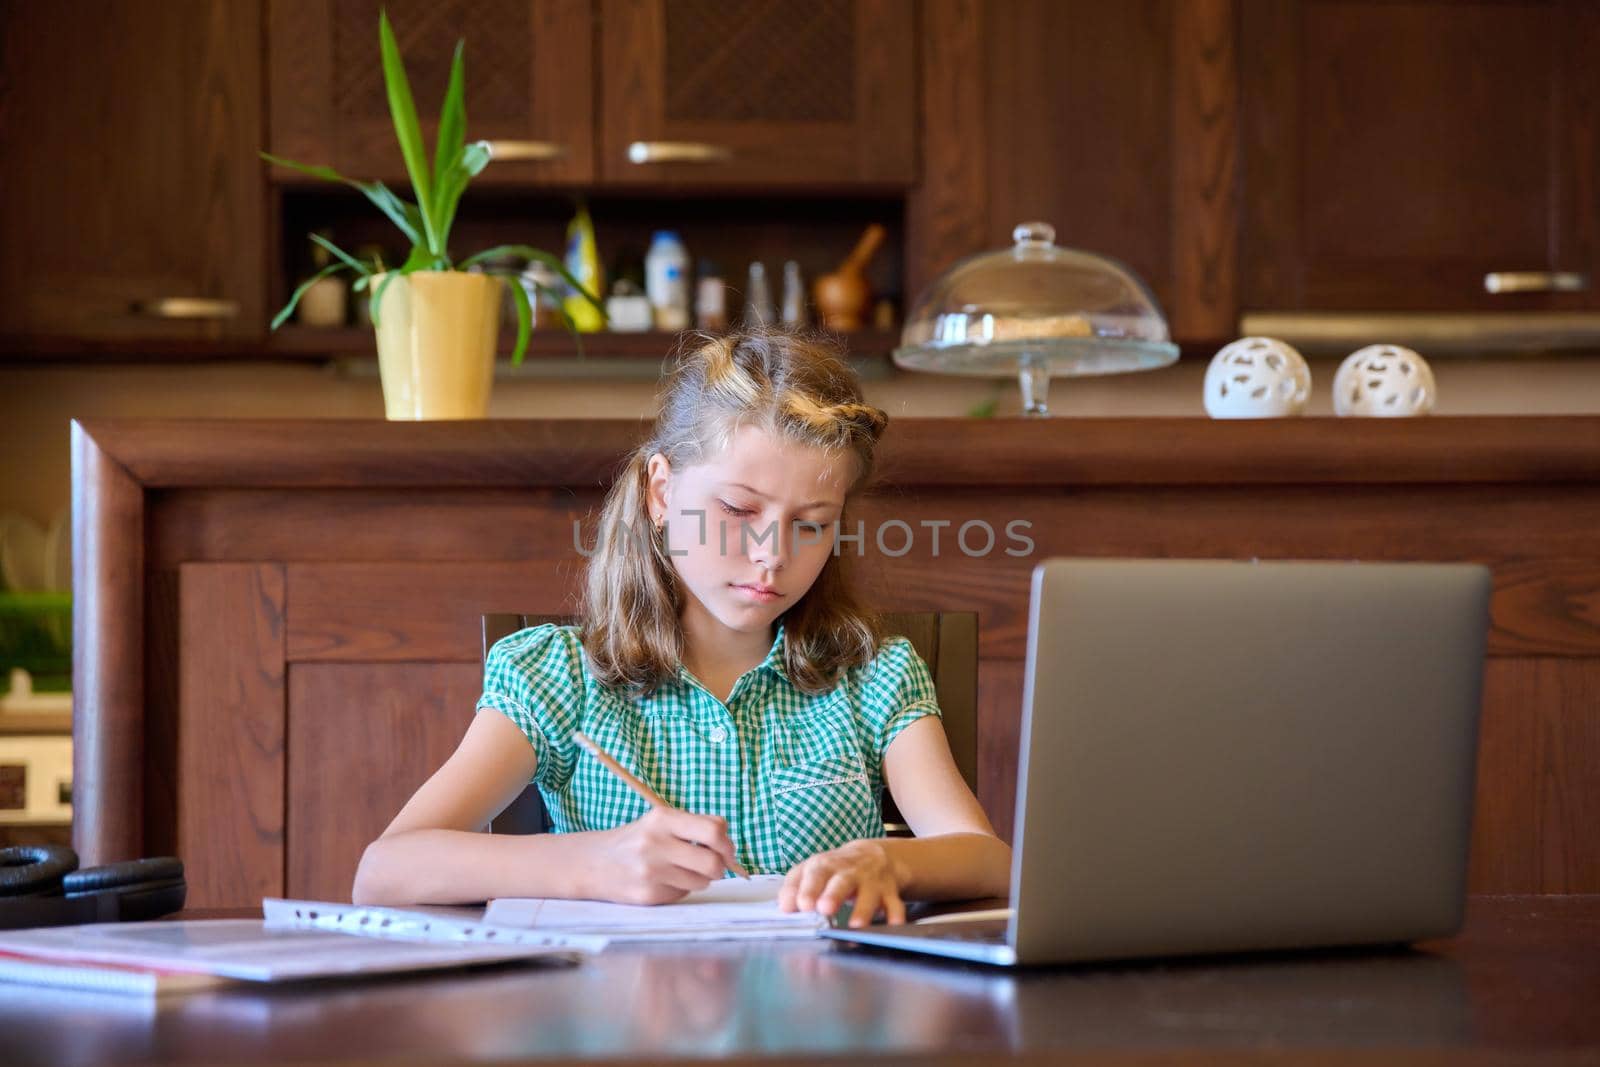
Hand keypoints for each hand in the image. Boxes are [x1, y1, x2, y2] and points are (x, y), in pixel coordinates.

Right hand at [585, 807, 740, 905]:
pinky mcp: (647, 895)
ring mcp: (650, 872)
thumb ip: (696, 825)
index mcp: (662, 819)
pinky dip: (681, 888)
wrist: (594, 863)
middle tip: (714, 866)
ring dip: (699, 879)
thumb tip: (729, 843)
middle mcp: (655, 844)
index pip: (713, 831)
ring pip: (701, 882)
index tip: (726, 850)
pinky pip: (683, 894)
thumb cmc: (637, 840)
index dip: (727, 844)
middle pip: (713, 863)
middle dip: (720, 867)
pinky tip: (663, 881)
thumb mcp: (661, 822)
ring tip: (680, 870)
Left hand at [778, 839, 908, 927]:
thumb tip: (784, 907)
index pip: (815, 873)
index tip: (801, 905)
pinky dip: (895, 916)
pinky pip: (895, 905)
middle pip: (842, 880)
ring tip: (856, 925)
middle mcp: (850, 871)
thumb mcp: (810, 871)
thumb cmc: (834, 869)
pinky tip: (893, 926)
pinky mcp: (890, 893)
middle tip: (824, 909)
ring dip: (863, 909)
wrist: (872, 856)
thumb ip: (794, 887)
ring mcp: (871, 881)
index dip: (808, 888)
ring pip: (870, 893)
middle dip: (834, 894)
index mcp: (826, 865)